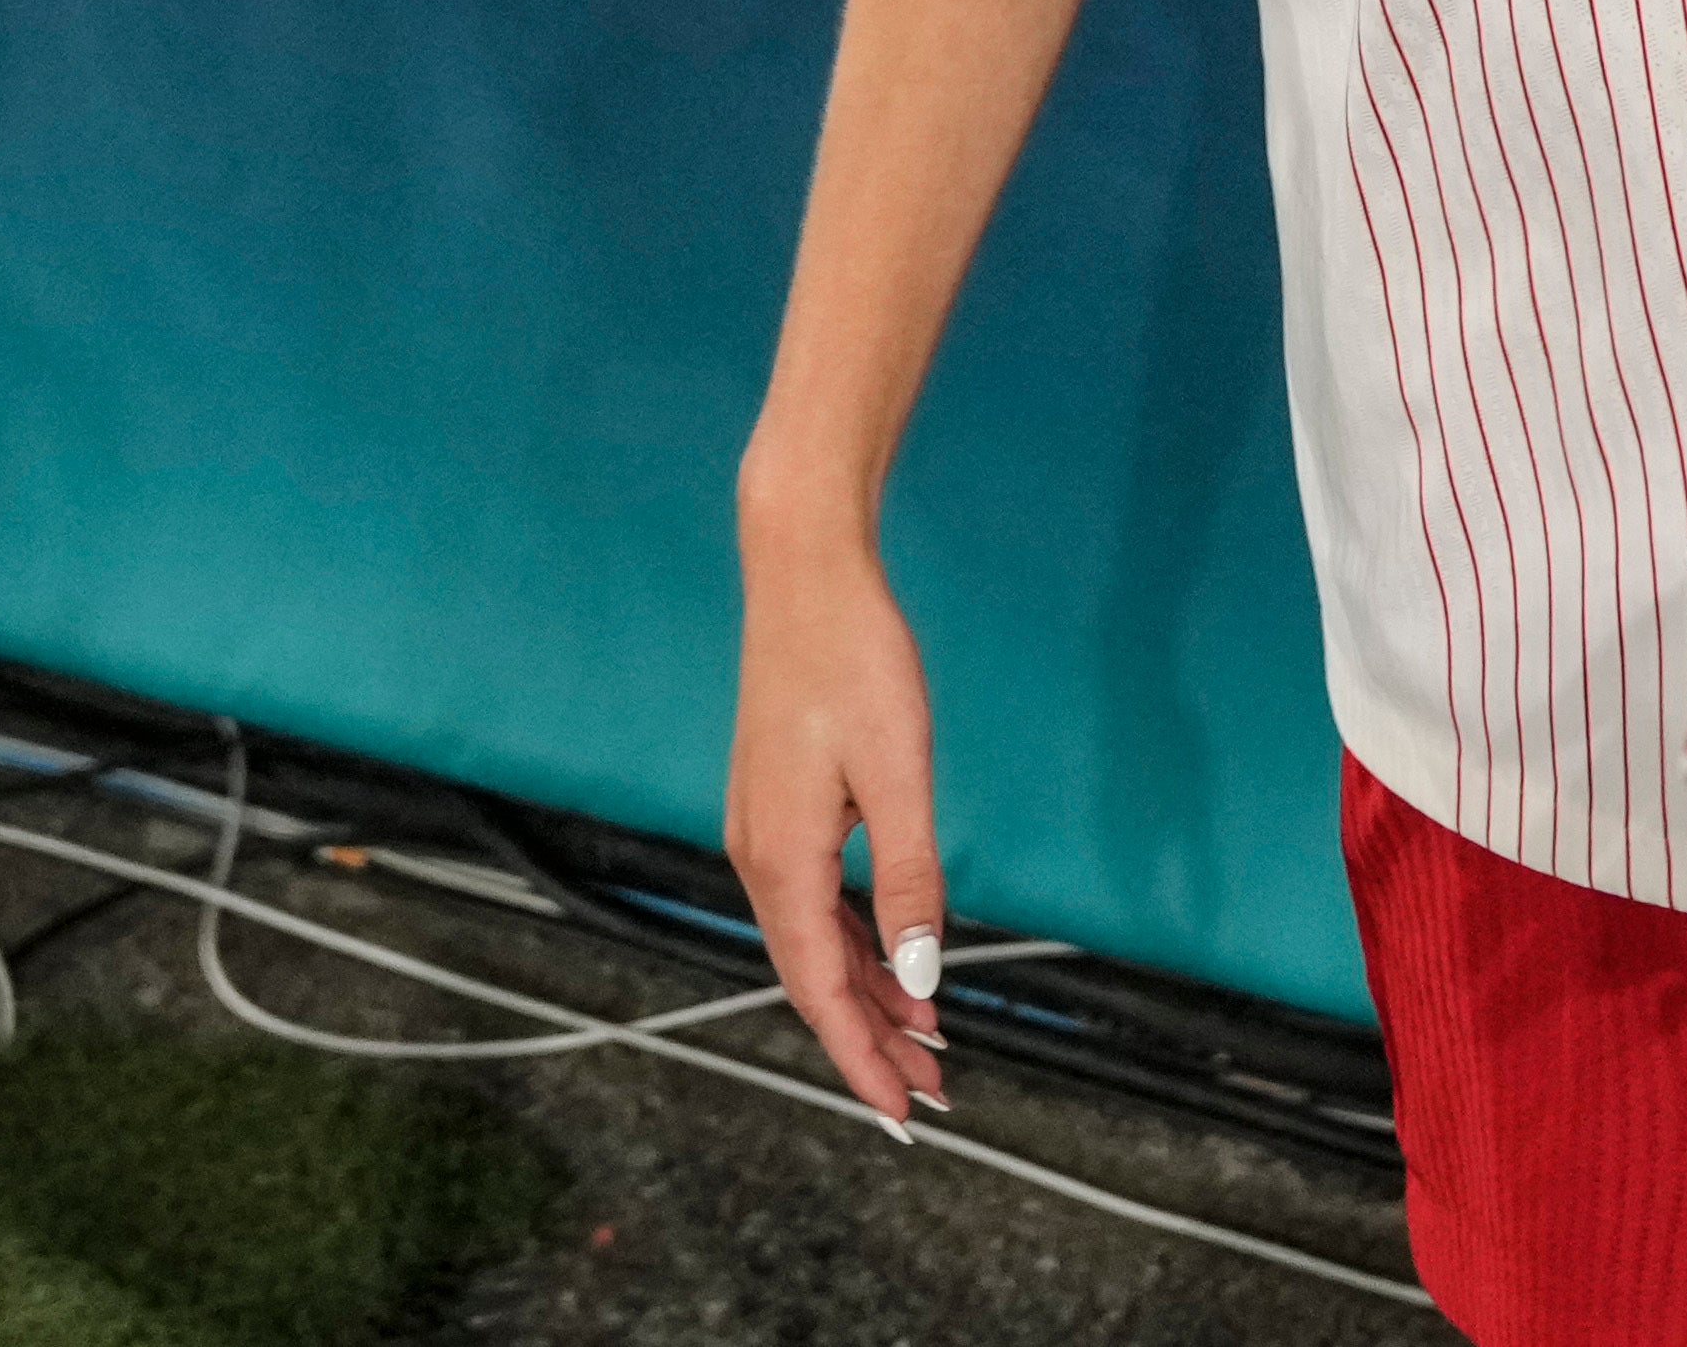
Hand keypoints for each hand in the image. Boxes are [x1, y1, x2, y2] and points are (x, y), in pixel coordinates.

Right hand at [723, 526, 952, 1129]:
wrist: (803, 574)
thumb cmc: (851, 658)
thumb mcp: (898, 773)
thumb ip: (909, 879)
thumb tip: (920, 974)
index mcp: (782, 858)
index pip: (822, 989)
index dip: (862, 1057)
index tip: (902, 1112)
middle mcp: (759, 855)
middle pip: (813, 980)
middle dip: (868, 1042)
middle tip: (928, 1094)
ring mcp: (763, 832)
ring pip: (814, 944)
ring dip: (867, 995)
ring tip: (923, 1042)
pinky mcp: (777, 808)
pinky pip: (814, 903)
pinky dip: (856, 943)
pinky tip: (894, 961)